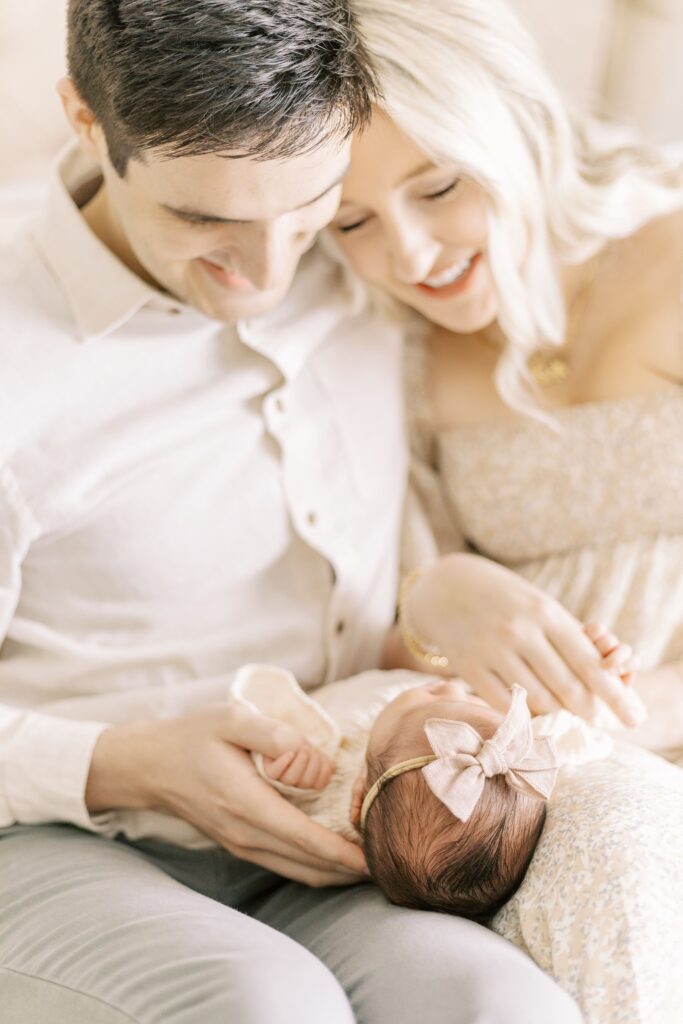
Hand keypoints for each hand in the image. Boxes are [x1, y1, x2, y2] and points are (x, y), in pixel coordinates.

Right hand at [86, 704, 366, 886]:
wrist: (148, 765)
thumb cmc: (191, 736)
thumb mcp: (231, 719)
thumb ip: (273, 734)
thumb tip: (311, 754)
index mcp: (247, 804)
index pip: (305, 840)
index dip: (344, 853)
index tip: (376, 856)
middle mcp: (245, 834)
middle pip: (308, 864)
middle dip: (348, 868)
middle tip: (387, 858)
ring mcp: (241, 844)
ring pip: (297, 870)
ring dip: (333, 870)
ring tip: (368, 860)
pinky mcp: (239, 844)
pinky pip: (284, 864)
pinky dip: (313, 864)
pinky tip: (333, 855)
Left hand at [263, 745, 335, 788]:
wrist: (280, 734)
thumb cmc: (298, 744)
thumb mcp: (314, 752)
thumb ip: (324, 760)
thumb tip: (334, 768)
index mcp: (307, 781)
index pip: (319, 785)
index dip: (324, 773)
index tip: (324, 759)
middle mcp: (294, 783)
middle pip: (306, 782)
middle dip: (313, 764)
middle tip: (311, 750)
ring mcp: (280, 778)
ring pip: (291, 779)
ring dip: (300, 762)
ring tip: (302, 748)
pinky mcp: (268, 770)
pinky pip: (274, 773)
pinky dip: (284, 763)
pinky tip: (290, 753)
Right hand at [405, 553, 645, 724]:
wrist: (448, 588)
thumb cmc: (508, 600)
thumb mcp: (542, 606)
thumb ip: (571, 638)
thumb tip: (607, 678)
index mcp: (545, 612)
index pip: (589, 662)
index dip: (614, 693)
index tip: (632, 714)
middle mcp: (519, 630)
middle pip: (567, 687)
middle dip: (590, 711)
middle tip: (600, 722)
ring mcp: (491, 649)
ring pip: (537, 700)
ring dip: (558, 714)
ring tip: (566, 715)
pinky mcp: (467, 666)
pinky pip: (505, 703)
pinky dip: (524, 713)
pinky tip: (533, 712)